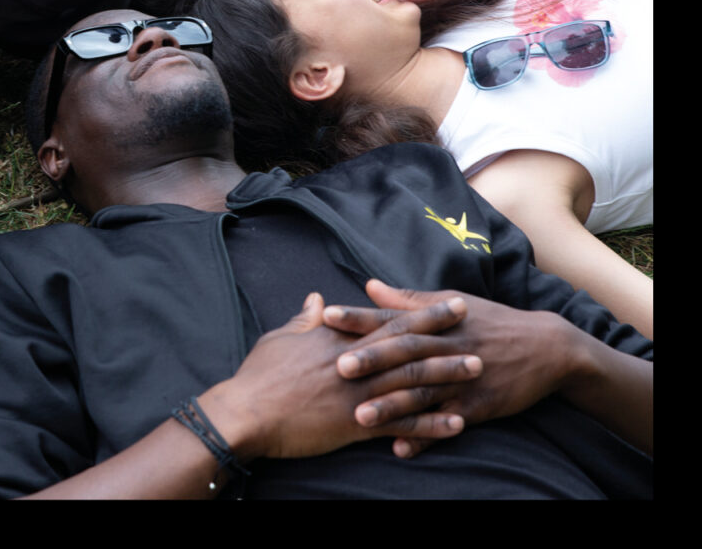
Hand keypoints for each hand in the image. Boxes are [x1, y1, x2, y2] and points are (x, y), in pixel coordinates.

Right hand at [201, 292, 479, 461]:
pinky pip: (403, 425)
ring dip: (447, 377)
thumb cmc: (259, 376)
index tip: (452, 303)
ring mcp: (359, 395)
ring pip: (413, 383)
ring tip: (477, 370)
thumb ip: (304, 320)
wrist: (246, 414)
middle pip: (408, 347)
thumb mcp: (280, 339)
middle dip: (445, 336)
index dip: (423, 311)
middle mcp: (355, 364)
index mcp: (338, 341)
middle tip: (478, 329)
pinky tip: (457, 423)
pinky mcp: (357, 426)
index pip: (388, 320)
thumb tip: (317, 299)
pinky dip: (431, 424)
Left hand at [325, 279, 585, 457]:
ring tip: (359, 417)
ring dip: (391, 406)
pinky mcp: (478, 406)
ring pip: (422, 393)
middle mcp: (445, 348)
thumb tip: (369, 285)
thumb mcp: (451, 303)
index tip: (325, 316)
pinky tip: (399, 449)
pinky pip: (446, 424)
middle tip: (337, 368)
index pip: (391, 318)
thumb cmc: (491, 321)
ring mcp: (462, 379)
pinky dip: (424, 437)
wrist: (547, 348)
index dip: (359, 318)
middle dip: (372, 360)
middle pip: (405, 354)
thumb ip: (406, 300)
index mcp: (434, 323)